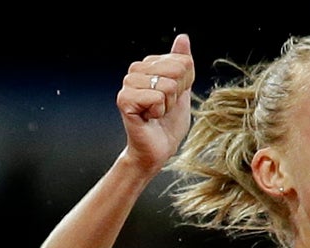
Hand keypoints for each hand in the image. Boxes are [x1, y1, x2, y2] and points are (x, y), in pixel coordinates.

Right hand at [118, 34, 196, 176]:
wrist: (157, 150)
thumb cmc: (168, 123)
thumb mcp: (183, 88)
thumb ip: (182, 62)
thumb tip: (182, 36)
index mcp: (149, 64)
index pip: (183, 61)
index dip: (185, 84)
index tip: (172, 98)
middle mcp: (135, 71)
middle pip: (176, 70)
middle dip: (177, 94)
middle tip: (164, 107)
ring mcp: (127, 85)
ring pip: (167, 85)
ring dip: (167, 105)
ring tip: (156, 113)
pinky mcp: (124, 100)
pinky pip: (156, 98)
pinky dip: (158, 112)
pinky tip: (148, 118)